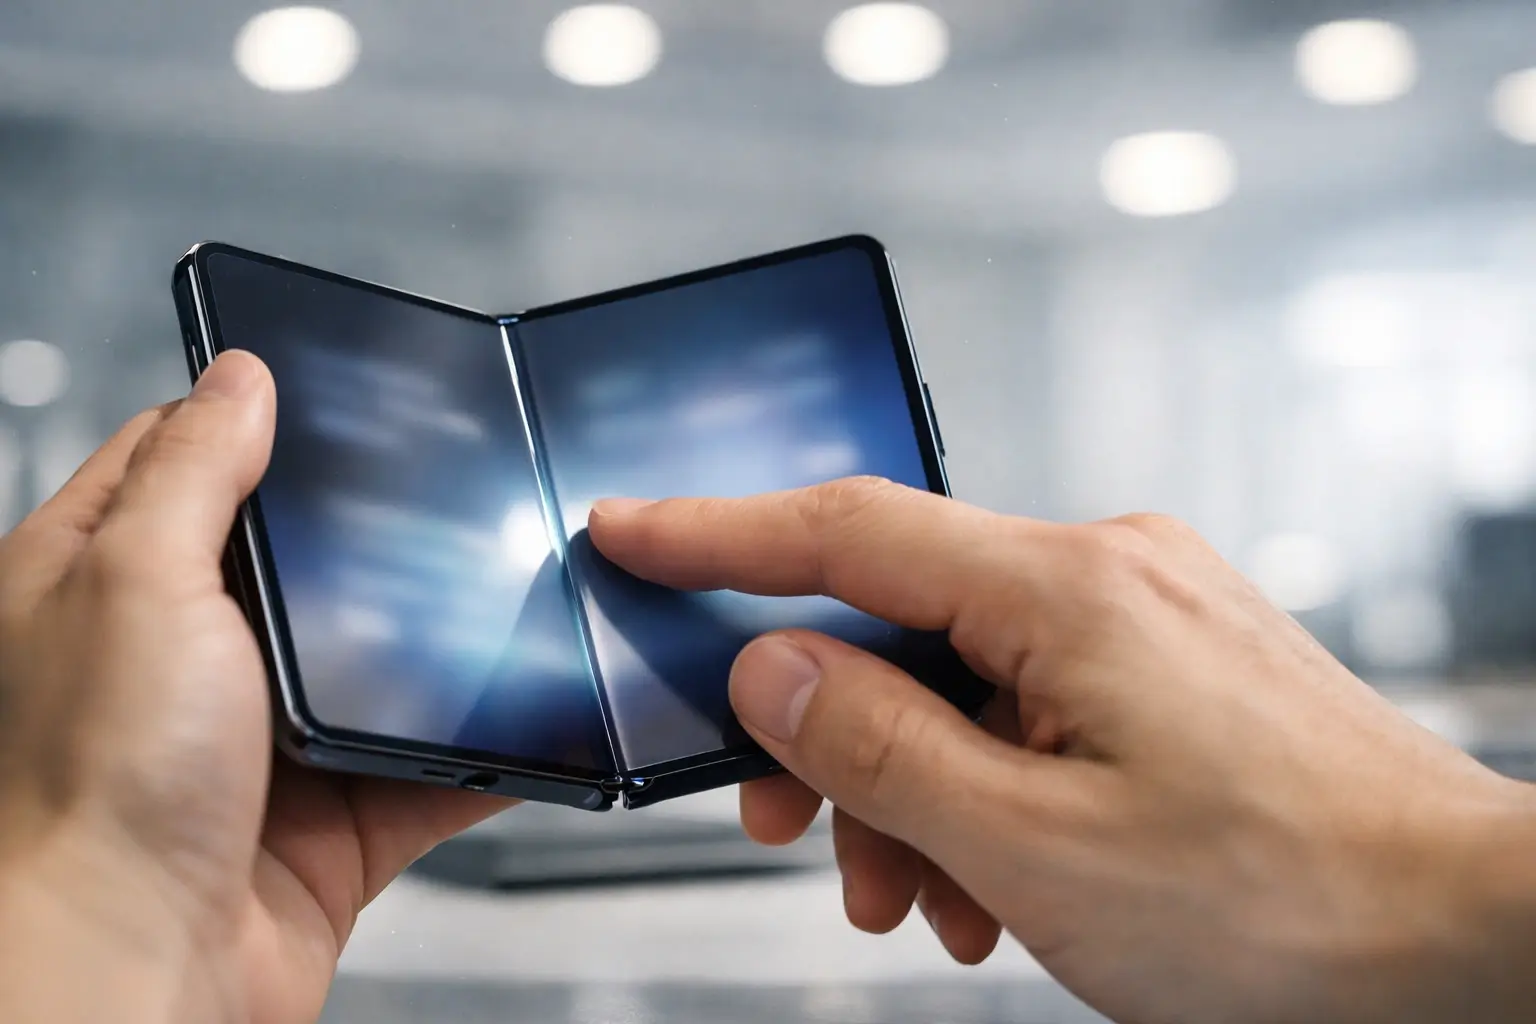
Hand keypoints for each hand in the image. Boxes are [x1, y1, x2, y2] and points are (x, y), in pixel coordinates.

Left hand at [0, 352, 509, 1023]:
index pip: (176, 464)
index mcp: (100, 588)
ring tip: (495, 599)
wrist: (133, 983)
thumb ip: (194, 472)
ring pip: (372, 667)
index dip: (247, 422)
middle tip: (436, 495)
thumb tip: (239, 378)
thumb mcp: (136, 583)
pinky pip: (428, 771)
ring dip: (431, 650)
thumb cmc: (91, 795)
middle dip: (363, 540)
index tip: (324, 392)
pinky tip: (524, 719)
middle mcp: (177, 664)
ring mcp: (260, 746)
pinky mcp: (331, 822)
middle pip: (293, 564)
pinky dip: (480, 753)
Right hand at [590, 478, 1535, 1023]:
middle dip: (828, 731)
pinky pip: (1027, 700)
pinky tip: (996, 878)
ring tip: (927, 900)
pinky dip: (984, 783)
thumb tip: (771, 674)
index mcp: (1068, 589)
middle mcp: (1106, 572)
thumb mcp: (1034, 846)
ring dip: (913, 784)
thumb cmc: (1288, 900)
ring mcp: (1141, 615)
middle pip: (897, 616)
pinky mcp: (1163, 664)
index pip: (843, 528)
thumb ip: (878, 748)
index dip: (715, 532)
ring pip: (961, 674)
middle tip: (786, 830)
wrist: (1466, 936)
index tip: (628, 532)